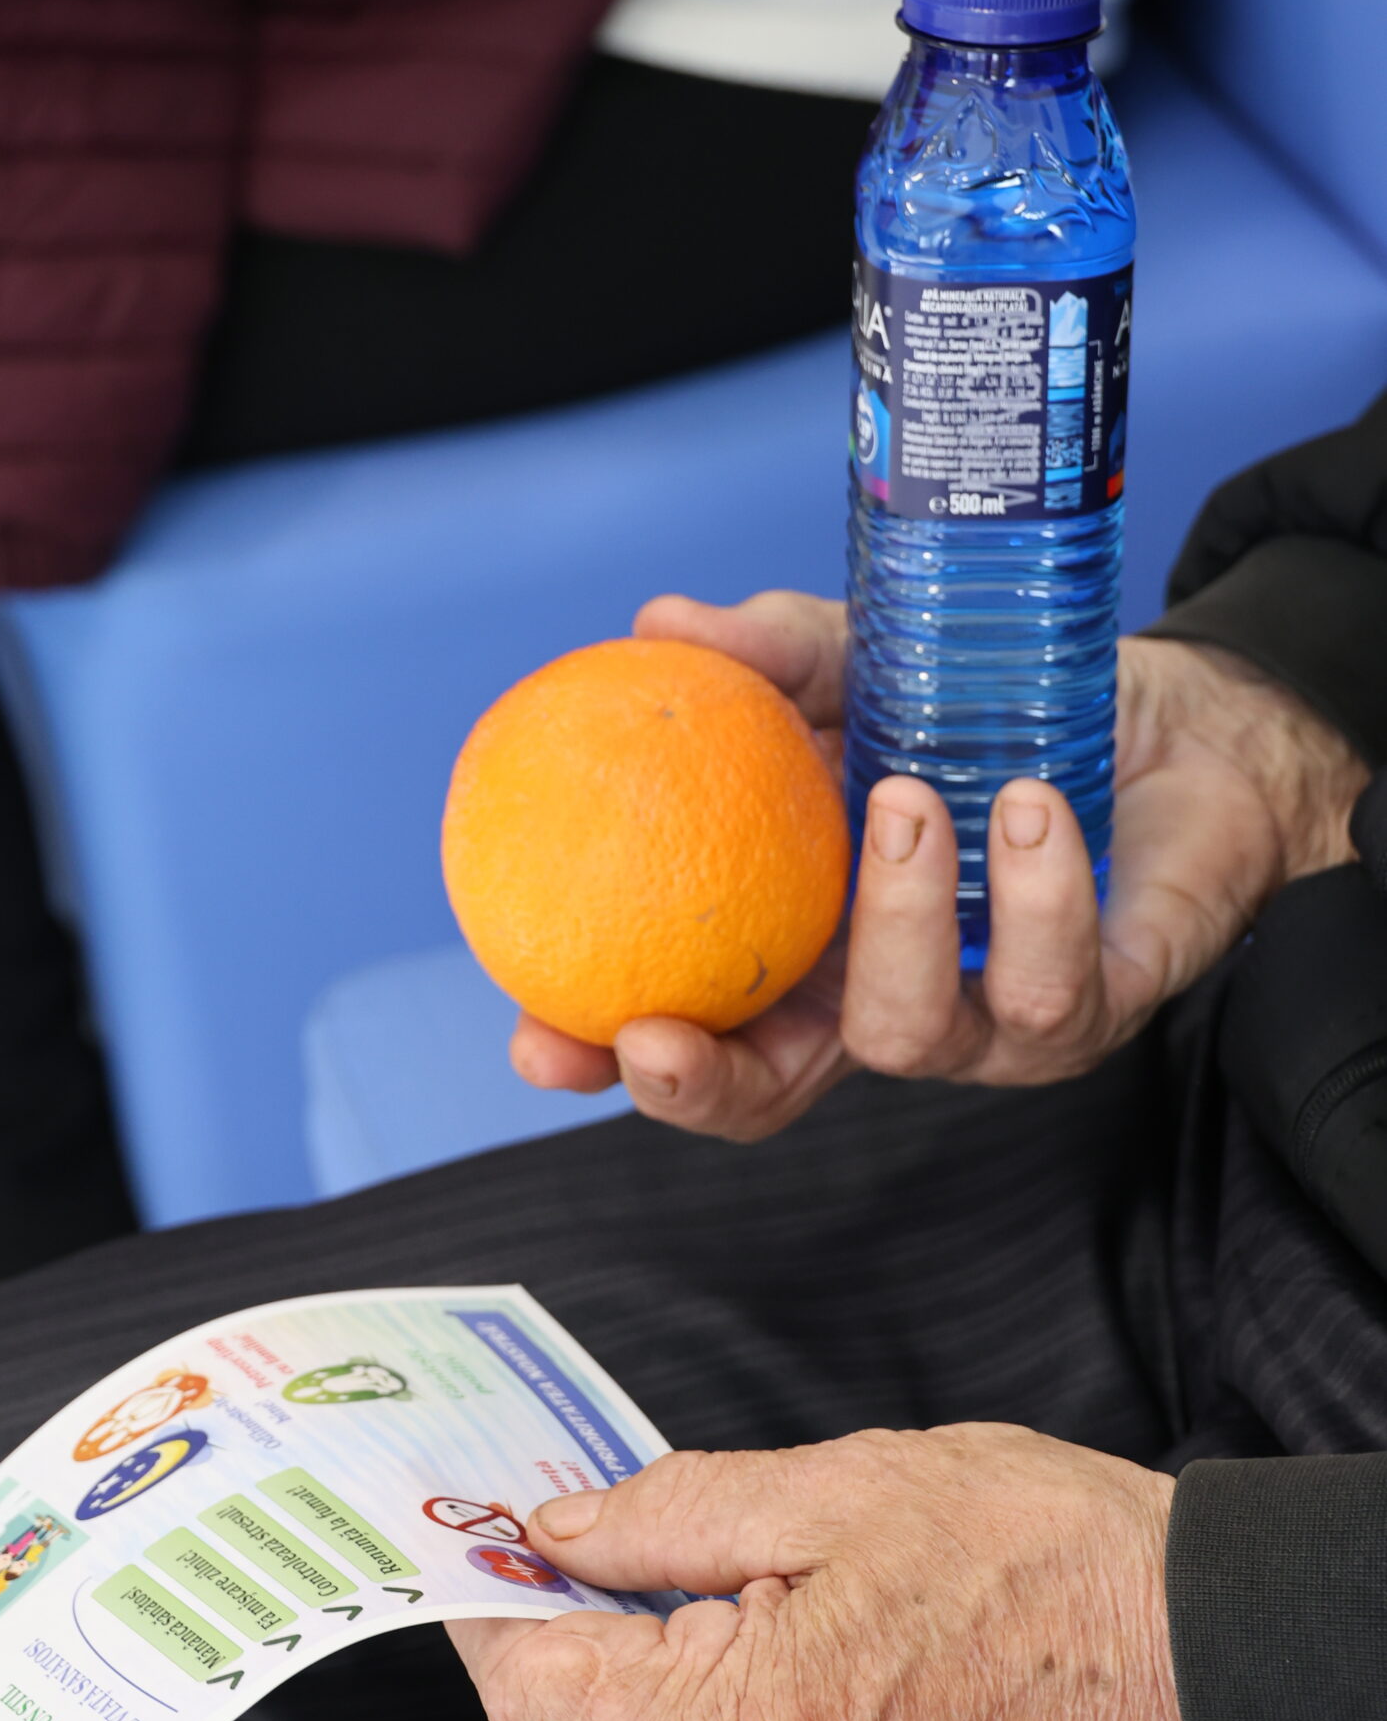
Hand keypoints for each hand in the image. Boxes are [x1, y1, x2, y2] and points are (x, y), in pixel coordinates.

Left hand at [449, 1427, 1198, 1720]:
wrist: (1190, 1642)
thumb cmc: (1035, 1547)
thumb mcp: (839, 1486)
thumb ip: (675, 1510)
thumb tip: (557, 1530)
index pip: (542, 1697)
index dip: (484, 1611)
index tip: (464, 1533)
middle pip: (598, 1713)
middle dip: (570, 1605)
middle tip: (566, 1498)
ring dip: (651, 1631)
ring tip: (692, 1530)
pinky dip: (717, 1667)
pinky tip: (760, 1590)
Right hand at [512, 593, 1367, 1138]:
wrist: (1181, 721)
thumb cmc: (1001, 715)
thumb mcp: (868, 668)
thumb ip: (770, 657)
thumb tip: (656, 624)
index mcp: (806, 949)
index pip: (695, 1032)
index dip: (611, 1059)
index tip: (539, 1040)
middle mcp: (882, 1003)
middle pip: (770, 1096)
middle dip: (702, 1088)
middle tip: (653, 1035)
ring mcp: (986, 1024)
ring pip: (908, 1034)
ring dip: (895, 920)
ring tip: (906, 797)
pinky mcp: (1096, 1009)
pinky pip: (1049, 985)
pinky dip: (1034, 890)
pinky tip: (1023, 804)